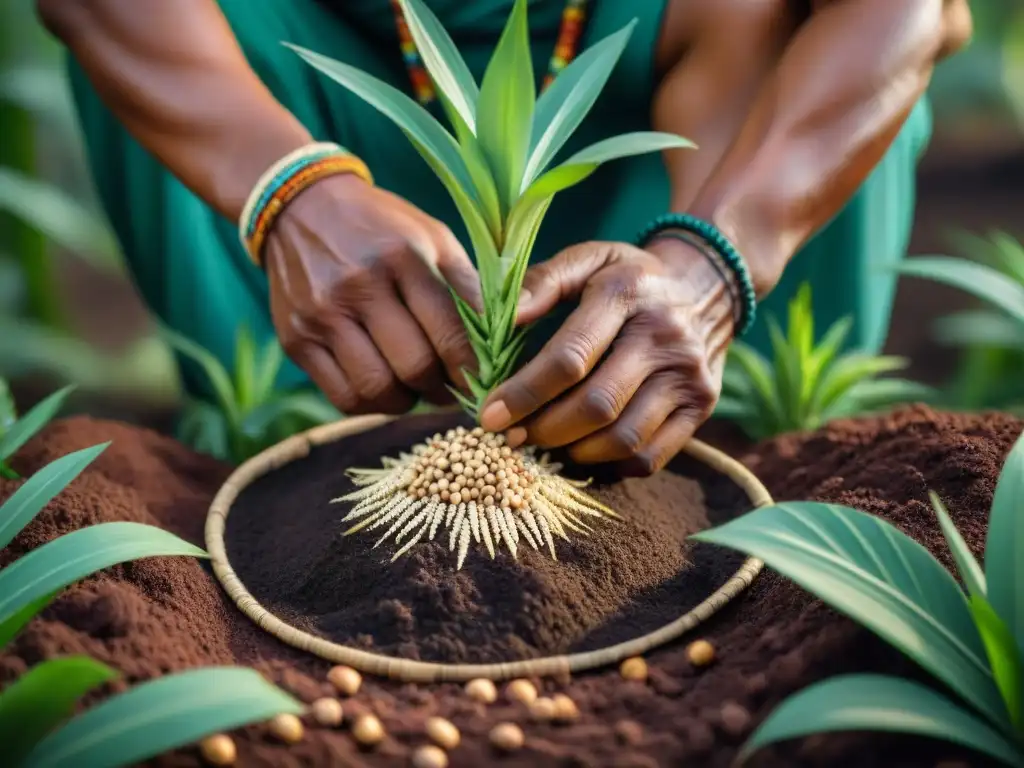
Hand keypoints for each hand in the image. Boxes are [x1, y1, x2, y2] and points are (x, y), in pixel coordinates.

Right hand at [265, 174, 481, 414]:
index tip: (483, 381)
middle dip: (443, 389)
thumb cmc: (381, 227)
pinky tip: (384, 388)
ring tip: (418, 389)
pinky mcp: (296, 339)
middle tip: (454, 390)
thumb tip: (506, 335)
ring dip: (407, 401)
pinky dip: (371, 404)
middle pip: (414, 367)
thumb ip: (468, 285)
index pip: (449, 333)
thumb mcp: (432, 237)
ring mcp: (322, 315)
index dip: (472, 369)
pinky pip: (342, 395)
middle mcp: (359, 286)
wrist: (301, 208)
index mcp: (402, 257)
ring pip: (376, 389)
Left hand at [479, 238, 734, 475]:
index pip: (570, 357)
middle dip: (544, 430)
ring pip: (623, 438)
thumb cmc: (628, 278)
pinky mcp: (702, 406)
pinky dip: (610, 465)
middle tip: (513, 437)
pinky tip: (584, 451)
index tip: (489, 415)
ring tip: (545, 444)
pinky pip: (650, 455)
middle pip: (596, 405)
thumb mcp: (588, 259)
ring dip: (573, 452)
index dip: (524, 393)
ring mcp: (689, 375)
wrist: (706, 290)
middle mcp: (664, 336)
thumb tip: (506, 317)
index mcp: (627, 294)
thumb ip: (543, 282)